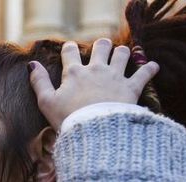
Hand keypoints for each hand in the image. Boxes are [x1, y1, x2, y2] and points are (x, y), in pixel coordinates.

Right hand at [28, 38, 159, 130]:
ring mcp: (115, 77)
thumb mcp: (46, 103)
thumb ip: (38, 82)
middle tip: (101, 50)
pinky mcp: (132, 88)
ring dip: (122, 53)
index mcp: (74, 73)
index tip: (70, 50)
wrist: (95, 132)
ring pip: (122, 53)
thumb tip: (32, 64)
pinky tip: (153, 66)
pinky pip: (145, 73)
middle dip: (101, 46)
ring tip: (122, 56)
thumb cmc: (68, 120)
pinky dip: (150, 68)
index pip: (70, 51)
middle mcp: (96, 70)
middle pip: (101, 46)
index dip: (70, 49)